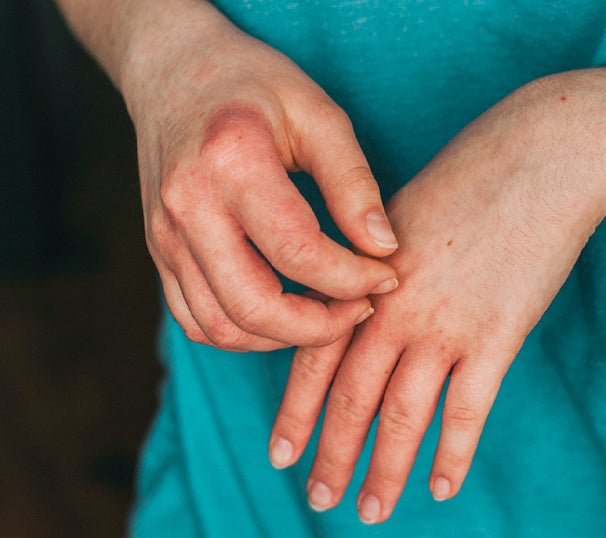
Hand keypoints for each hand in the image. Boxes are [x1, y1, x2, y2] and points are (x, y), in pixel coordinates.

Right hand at [121, 1, 398, 349]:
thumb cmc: (253, 84)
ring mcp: (163, 236)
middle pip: (253, 308)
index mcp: (231, 163)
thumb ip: (353, 182)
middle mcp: (186, 207)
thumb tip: (384, 248)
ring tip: (327, 311)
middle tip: (360, 308)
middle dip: (320, 328)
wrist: (172, 71)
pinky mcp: (159, 252)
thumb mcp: (317, 112)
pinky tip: (284, 310)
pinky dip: (246, 332)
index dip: (353, 279)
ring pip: (222, 327)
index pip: (298, 252)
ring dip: (283, 337)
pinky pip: (198, 320)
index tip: (386, 275)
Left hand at [270, 62, 605, 520]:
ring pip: (404, 414)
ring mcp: (446, 323)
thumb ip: (372, 267)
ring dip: (384, 469)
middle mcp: (395, 307)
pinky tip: (442, 489)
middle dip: (334, 453)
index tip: (279, 454)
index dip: (296, 411)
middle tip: (320, 498)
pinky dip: (454, 454)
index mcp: (365, 277)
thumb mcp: (398, 215)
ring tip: (370, 511)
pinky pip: (470, 409)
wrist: (541, 155)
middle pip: (354, 397)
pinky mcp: (499, 333)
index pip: (317, 357)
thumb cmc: (467, 177)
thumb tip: (356, 305)